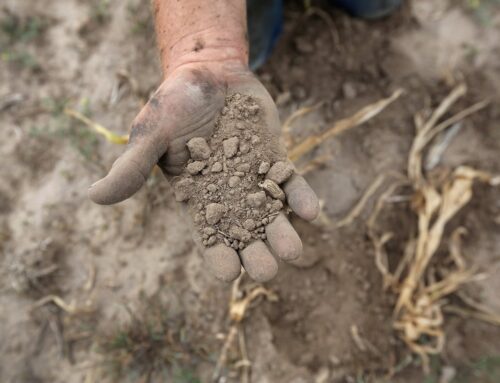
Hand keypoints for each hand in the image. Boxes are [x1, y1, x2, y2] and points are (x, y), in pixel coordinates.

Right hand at [89, 63, 318, 281]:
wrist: (208, 73)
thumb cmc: (174, 104)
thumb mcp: (151, 132)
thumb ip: (131, 166)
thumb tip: (92, 196)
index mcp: (198, 202)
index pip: (209, 241)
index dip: (219, 259)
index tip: (228, 270)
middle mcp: (229, 199)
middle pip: (245, 239)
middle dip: (256, 257)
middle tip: (265, 268)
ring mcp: (255, 182)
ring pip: (273, 219)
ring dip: (284, 236)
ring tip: (292, 249)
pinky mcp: (276, 162)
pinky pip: (291, 185)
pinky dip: (301, 199)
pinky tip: (311, 211)